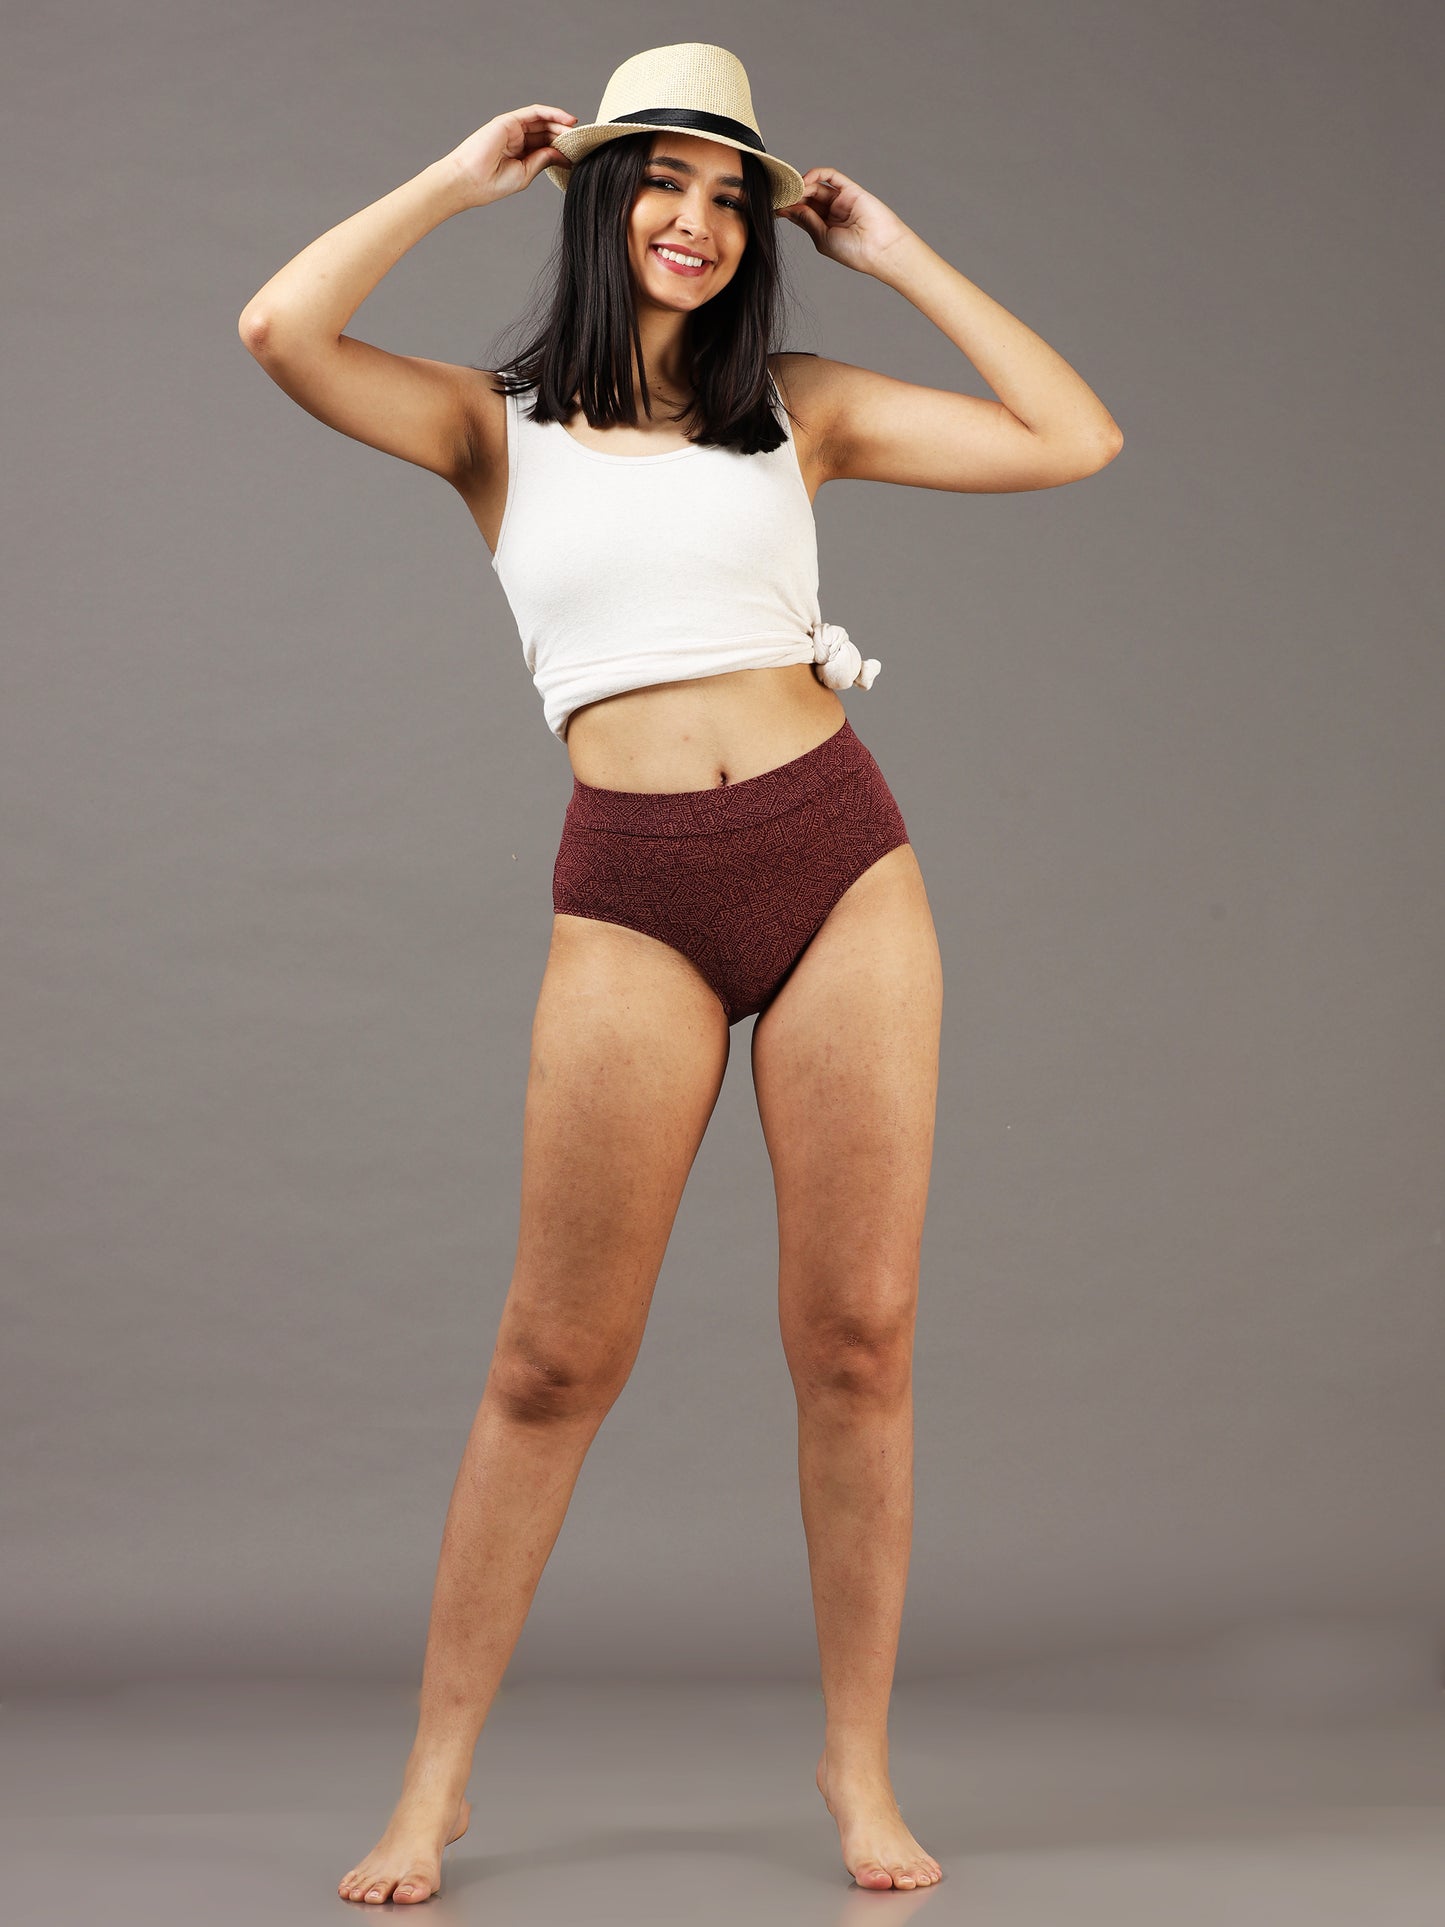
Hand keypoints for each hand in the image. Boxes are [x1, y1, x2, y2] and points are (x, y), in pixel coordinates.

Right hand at [445, 105, 578, 207]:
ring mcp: (512, 129)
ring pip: (542, 121)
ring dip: (561, 124)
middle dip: (564, 135)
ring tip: (576, 131)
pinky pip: (534, 112)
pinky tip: (566, 119)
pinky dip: (551, 113)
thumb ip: (543, 160)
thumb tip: (562, 154)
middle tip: (580, 141)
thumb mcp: (525, 173)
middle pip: (546, 133)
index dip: (562, 148)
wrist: (469, 181)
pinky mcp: (509, 121)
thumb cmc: (492, 183)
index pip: (545, 147)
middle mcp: (516, 140)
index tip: (577, 154)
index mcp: (519, 155)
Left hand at [775, 167, 913, 272]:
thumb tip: (788, 208)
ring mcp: (841, 200)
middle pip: (807, 199)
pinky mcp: (850, 189)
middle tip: (779, 196)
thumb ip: (807, 220)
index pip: (802, 214)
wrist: (879, 248)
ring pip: (816, 187)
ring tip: (792, 191)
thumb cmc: (853, 251)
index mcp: (824, 229)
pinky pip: (831, 176)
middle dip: (793, 196)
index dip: (788, 209)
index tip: (773, 206)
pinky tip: (805, 180)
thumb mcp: (822, 238)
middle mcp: (832, 213)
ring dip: (802, 187)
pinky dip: (816, 174)